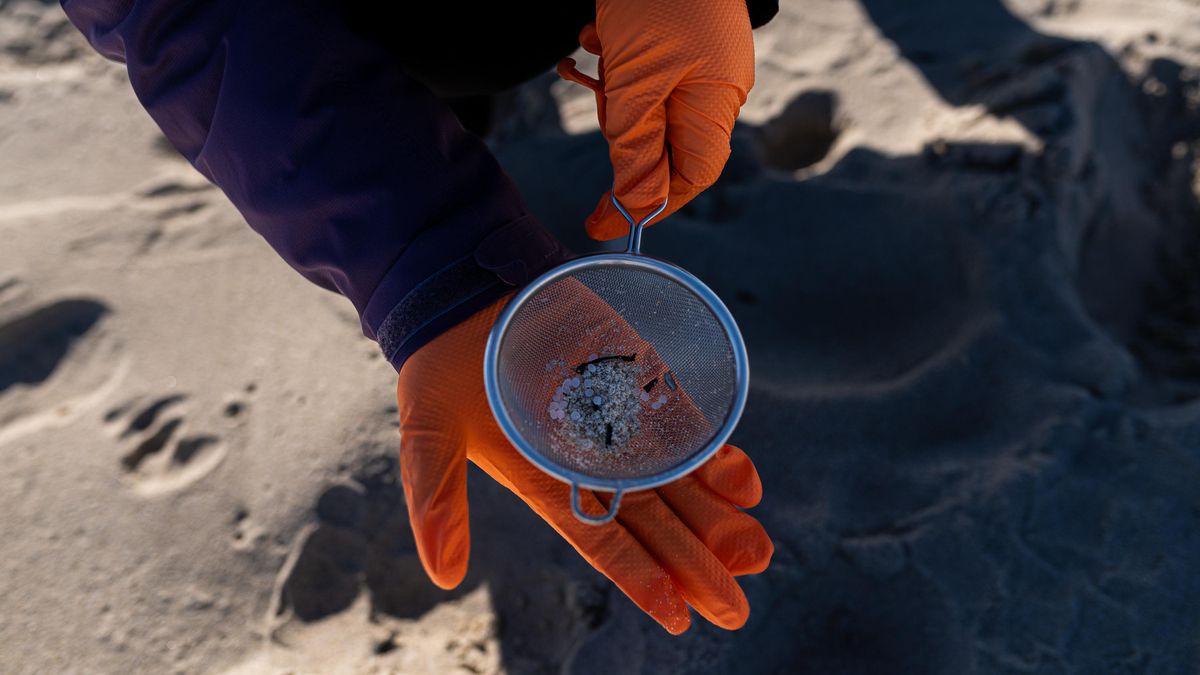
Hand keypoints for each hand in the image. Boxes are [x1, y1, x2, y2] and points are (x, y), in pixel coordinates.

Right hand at [396, 291, 771, 633]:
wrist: (469, 290)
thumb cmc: (443, 362)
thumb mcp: (429, 433)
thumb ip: (436, 501)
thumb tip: (444, 576)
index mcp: (547, 483)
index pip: (603, 541)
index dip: (641, 578)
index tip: (679, 616)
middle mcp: (593, 463)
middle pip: (654, 523)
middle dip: (695, 565)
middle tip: (734, 609)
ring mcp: (622, 424)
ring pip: (679, 483)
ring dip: (718, 519)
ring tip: (756, 555)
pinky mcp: (640, 383)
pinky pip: (687, 427)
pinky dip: (717, 456)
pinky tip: (747, 485)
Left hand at [558, 0, 754, 239]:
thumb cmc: (658, 0)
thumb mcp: (637, 82)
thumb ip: (635, 146)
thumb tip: (635, 207)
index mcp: (715, 104)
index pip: (689, 176)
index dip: (649, 202)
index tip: (602, 219)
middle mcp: (712, 89)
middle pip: (661, 141)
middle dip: (620, 128)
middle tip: (597, 97)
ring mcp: (695, 62)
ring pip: (643, 103)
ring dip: (610, 89)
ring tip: (593, 49)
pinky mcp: (675, 40)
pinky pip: (640, 71)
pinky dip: (612, 61)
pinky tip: (595, 34)